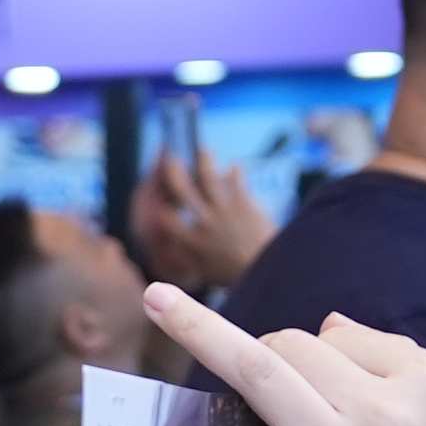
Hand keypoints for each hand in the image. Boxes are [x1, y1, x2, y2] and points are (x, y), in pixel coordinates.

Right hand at [125, 148, 274, 293]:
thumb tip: (171, 245)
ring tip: (203, 151)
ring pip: (208, 176)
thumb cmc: (235, 274)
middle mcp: (204, 222)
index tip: (158, 192)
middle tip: (169, 157)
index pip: (165, 217)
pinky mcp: (244, 203)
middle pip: (181, 188)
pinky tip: (236, 167)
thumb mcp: (203, 271)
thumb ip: (186, 255)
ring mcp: (224, 210)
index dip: (158, 203)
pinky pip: (237, 180)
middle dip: (172, 170)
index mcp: (191, 241)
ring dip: (204, 160)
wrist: (267, 270)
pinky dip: (236, 172)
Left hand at [135, 279, 425, 425]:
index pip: (342, 339)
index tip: (307, 381)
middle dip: (262, 350)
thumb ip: (395, 372)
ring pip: (266, 377)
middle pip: (297, 348)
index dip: (314, 356)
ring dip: (206, 337)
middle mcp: (387, 409)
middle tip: (251, 379)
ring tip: (160, 306)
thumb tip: (328, 326)